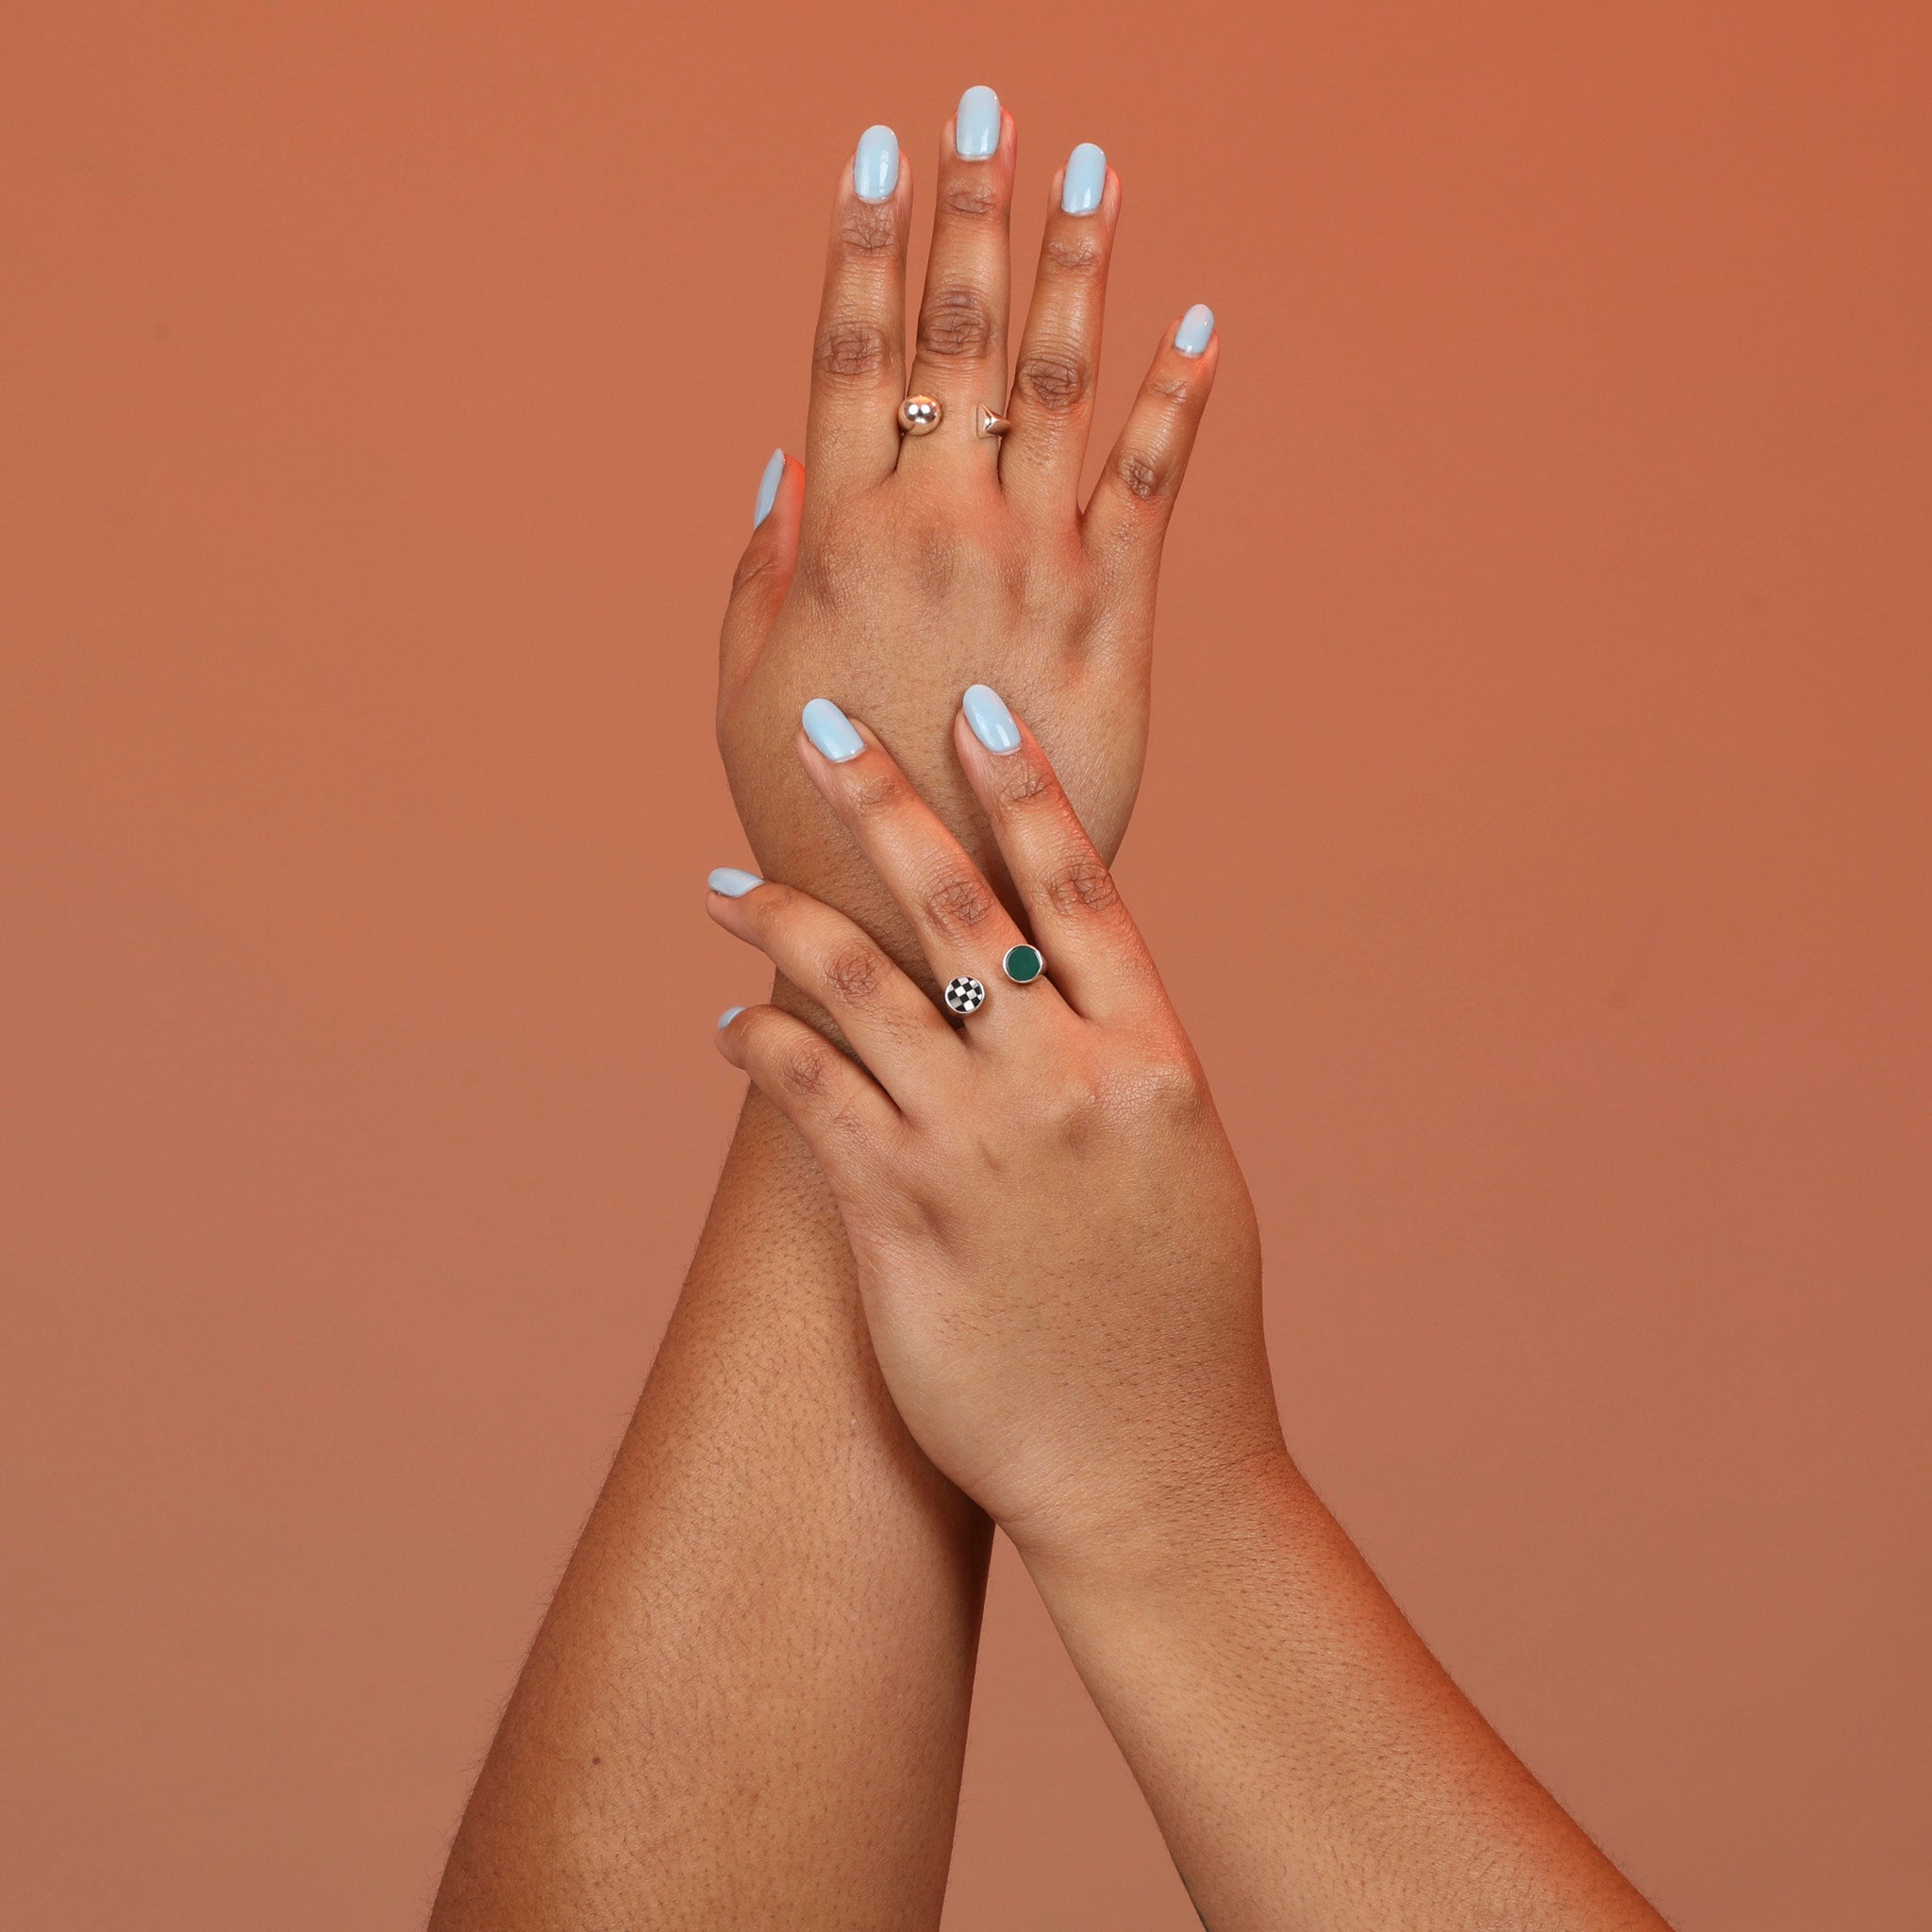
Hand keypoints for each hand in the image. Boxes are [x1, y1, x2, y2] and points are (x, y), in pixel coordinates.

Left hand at [707, 686, 1280, 1553]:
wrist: (1153, 1470)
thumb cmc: (1178, 1322)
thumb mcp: (1183, 1166)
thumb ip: (1122, 1065)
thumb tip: (1052, 991)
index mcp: (1154, 1061)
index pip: (1080, 886)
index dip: (1023, 786)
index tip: (971, 706)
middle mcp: (1066, 1084)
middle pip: (955, 902)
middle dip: (879, 800)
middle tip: (818, 731)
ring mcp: (979, 1150)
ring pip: (857, 985)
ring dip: (779, 921)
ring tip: (724, 888)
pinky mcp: (899, 1219)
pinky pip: (810, 1095)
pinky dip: (761, 1044)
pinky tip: (732, 1028)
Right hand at [717, 95, 1218, 989]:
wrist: (917, 909)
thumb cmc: (815, 801)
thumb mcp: (745, 683)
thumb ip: (760, 564)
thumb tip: (783, 456)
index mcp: (843, 535)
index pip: (852, 351)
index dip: (866, 241)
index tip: (879, 148)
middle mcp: (941, 526)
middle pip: (958, 336)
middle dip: (970, 211)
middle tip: (986, 105)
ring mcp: (1036, 563)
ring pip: (1061, 382)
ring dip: (1076, 265)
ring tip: (1090, 166)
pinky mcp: (1114, 615)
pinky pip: (1157, 483)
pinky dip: (1182, 399)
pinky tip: (1203, 320)